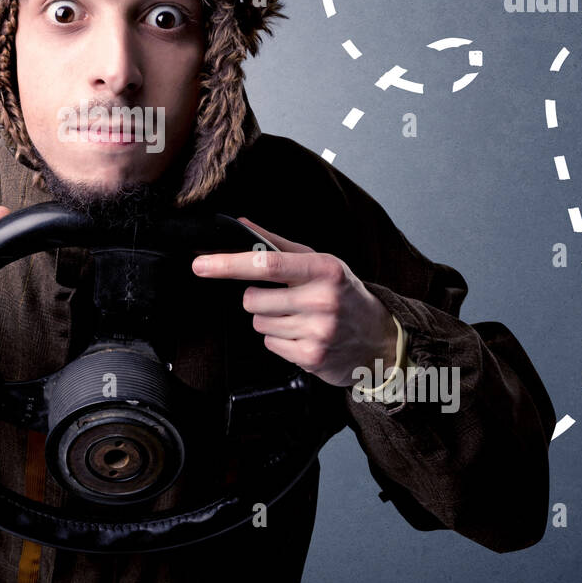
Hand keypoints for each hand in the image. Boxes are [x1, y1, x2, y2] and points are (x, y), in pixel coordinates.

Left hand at [191, 216, 396, 386]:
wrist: (380, 337)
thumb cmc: (343, 292)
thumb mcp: (320, 261)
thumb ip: (278, 244)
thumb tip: (240, 225)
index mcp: (324, 269)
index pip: (267, 264)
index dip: (228, 264)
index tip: (201, 264)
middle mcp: (322, 300)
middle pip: (253, 299)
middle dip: (259, 299)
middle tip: (285, 299)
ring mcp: (318, 332)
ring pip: (258, 323)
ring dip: (270, 319)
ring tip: (298, 317)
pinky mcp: (311, 358)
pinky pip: (270, 345)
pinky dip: (280, 340)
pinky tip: (302, 334)